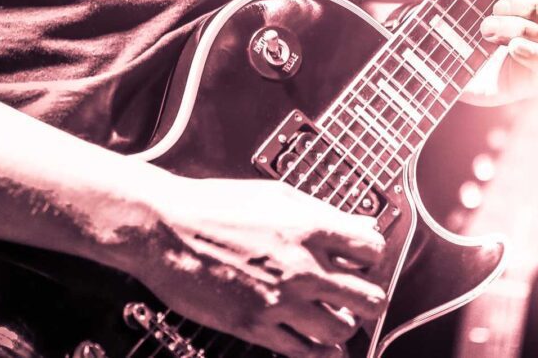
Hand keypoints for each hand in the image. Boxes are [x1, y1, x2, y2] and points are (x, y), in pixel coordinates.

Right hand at [137, 178, 386, 357]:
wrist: (164, 228)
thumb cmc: (214, 205)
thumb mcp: (277, 194)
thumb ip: (320, 213)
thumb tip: (355, 226)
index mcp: (310, 228)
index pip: (373, 251)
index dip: (371, 257)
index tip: (363, 261)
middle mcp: (303, 267)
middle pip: (369, 298)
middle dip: (368, 298)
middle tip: (357, 295)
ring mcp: (280, 300)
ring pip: (341, 330)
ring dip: (343, 326)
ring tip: (335, 318)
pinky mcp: (255, 325)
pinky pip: (302, 351)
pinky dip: (318, 352)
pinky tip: (321, 347)